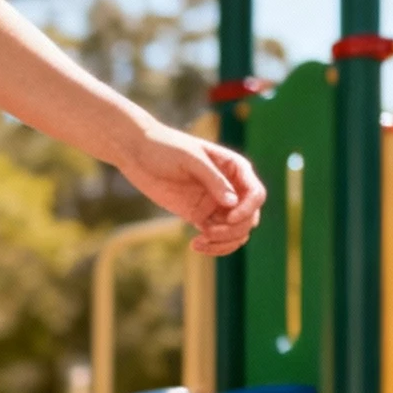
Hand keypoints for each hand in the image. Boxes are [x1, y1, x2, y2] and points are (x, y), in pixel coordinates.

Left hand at [119, 121, 264, 256]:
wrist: (137, 152)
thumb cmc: (165, 147)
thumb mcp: (190, 158)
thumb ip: (212, 179)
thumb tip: (232, 203)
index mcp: (234, 168)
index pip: (255, 194)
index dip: (248, 209)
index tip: (230, 218)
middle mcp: (230, 187)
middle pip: (249, 217)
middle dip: (235, 230)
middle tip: (209, 233)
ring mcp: (216, 203)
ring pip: (236, 231)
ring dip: (225, 242)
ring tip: (201, 242)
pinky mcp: (200, 215)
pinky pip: (216, 236)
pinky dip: (212, 245)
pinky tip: (195, 244)